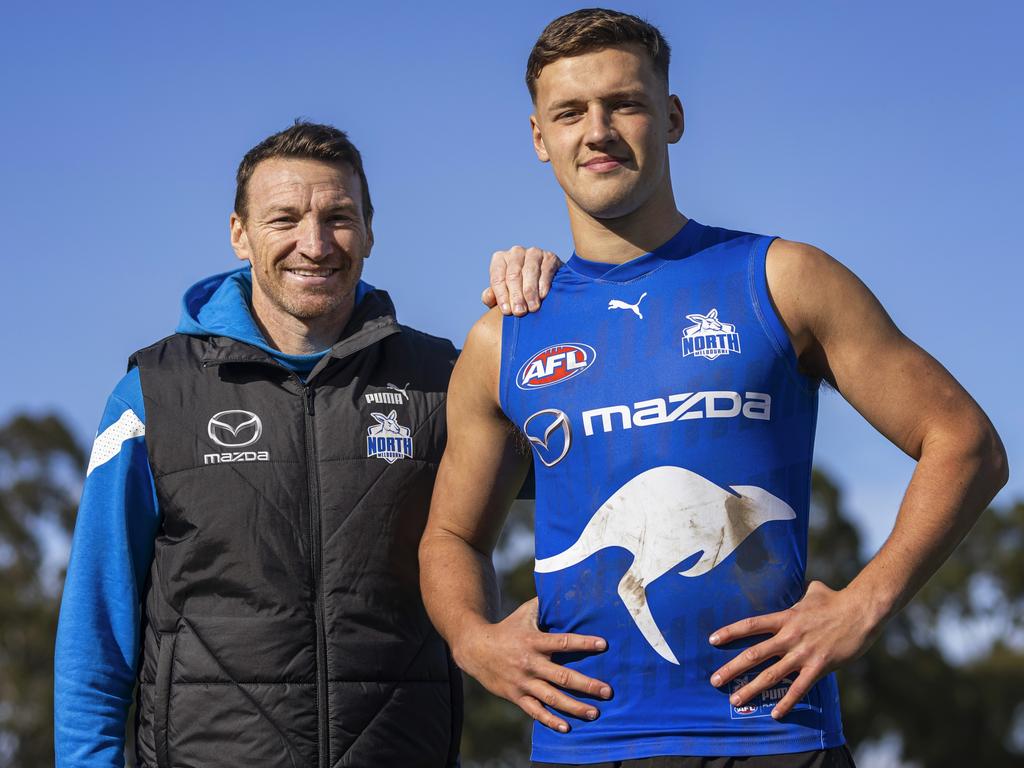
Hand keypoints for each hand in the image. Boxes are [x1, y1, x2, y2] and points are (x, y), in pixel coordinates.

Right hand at [453, 597, 610, 731]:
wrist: (475, 648)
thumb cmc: (507, 628)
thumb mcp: (525, 613)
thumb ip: (546, 604)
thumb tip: (565, 586)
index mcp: (533, 641)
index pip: (562, 642)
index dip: (583, 643)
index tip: (603, 644)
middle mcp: (529, 663)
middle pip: (561, 676)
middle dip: (586, 685)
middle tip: (607, 691)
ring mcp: (523, 682)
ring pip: (551, 697)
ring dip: (574, 707)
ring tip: (594, 713)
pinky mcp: (516, 696)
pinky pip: (535, 711)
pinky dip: (550, 721)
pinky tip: (566, 728)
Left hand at [482, 246, 561, 315]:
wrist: (543, 281)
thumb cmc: (518, 289)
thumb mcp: (503, 293)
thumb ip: (493, 297)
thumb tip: (488, 298)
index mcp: (500, 259)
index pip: (497, 278)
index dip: (501, 296)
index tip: (507, 311)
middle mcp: (515, 252)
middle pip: (513, 275)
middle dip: (516, 296)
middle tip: (520, 312)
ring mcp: (533, 253)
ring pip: (529, 272)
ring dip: (530, 292)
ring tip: (532, 308)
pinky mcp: (549, 257)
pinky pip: (545, 271)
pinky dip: (543, 284)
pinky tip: (542, 296)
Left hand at [708, 581, 879, 718]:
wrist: (861, 611)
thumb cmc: (837, 600)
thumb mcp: (813, 591)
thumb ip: (800, 595)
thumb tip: (802, 589)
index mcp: (785, 618)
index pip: (750, 625)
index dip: (730, 632)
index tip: (712, 640)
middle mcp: (789, 636)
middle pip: (753, 654)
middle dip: (732, 668)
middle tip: (714, 680)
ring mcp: (803, 653)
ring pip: (771, 675)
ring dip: (751, 689)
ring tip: (735, 700)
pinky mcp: (819, 667)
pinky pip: (799, 689)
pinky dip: (786, 702)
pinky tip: (775, 714)